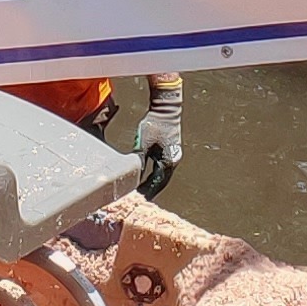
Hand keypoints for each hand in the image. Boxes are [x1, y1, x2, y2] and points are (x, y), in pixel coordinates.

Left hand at [134, 75, 183, 197]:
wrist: (166, 108)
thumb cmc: (155, 123)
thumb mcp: (143, 142)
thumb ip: (139, 159)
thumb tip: (133, 173)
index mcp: (167, 161)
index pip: (157, 182)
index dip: (147, 190)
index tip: (138, 197)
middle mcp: (173, 161)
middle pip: (161, 181)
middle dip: (150, 189)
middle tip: (138, 197)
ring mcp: (173, 156)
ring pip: (162, 174)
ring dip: (152, 182)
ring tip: (142, 189)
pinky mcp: (170, 150)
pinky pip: (161, 166)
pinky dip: (154, 173)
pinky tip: (146, 176)